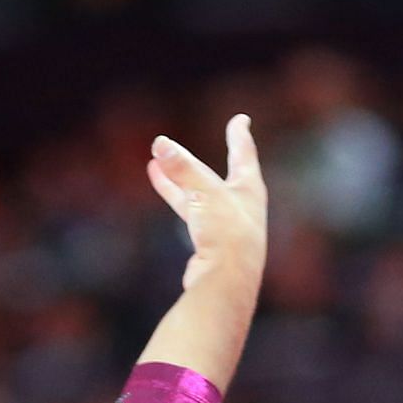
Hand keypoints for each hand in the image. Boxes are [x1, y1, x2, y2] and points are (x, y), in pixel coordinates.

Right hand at [146, 114, 267, 294]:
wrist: (227, 283)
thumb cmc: (226, 234)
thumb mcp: (204, 192)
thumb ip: (182, 168)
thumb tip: (160, 143)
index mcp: (250, 190)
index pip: (245, 154)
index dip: (240, 135)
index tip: (241, 120)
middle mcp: (240, 206)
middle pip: (214, 174)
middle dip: (194, 158)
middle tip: (180, 143)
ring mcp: (225, 226)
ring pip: (197, 193)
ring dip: (176, 177)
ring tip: (153, 162)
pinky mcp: (209, 244)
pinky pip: (189, 211)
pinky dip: (174, 195)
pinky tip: (159, 183)